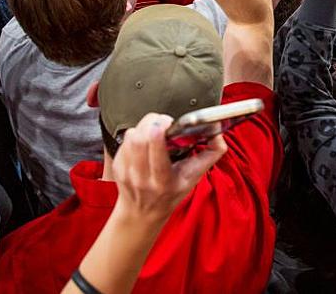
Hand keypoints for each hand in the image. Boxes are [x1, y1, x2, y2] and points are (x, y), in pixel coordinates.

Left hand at [112, 112, 226, 222]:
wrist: (143, 213)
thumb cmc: (171, 193)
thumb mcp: (195, 177)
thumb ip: (211, 154)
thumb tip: (217, 133)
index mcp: (163, 181)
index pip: (155, 152)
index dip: (158, 131)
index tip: (168, 123)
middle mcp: (142, 178)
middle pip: (140, 139)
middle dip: (152, 122)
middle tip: (163, 123)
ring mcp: (126, 173)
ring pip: (131, 137)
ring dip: (144, 127)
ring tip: (155, 131)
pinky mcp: (117, 166)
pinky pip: (124, 140)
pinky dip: (136, 134)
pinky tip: (144, 141)